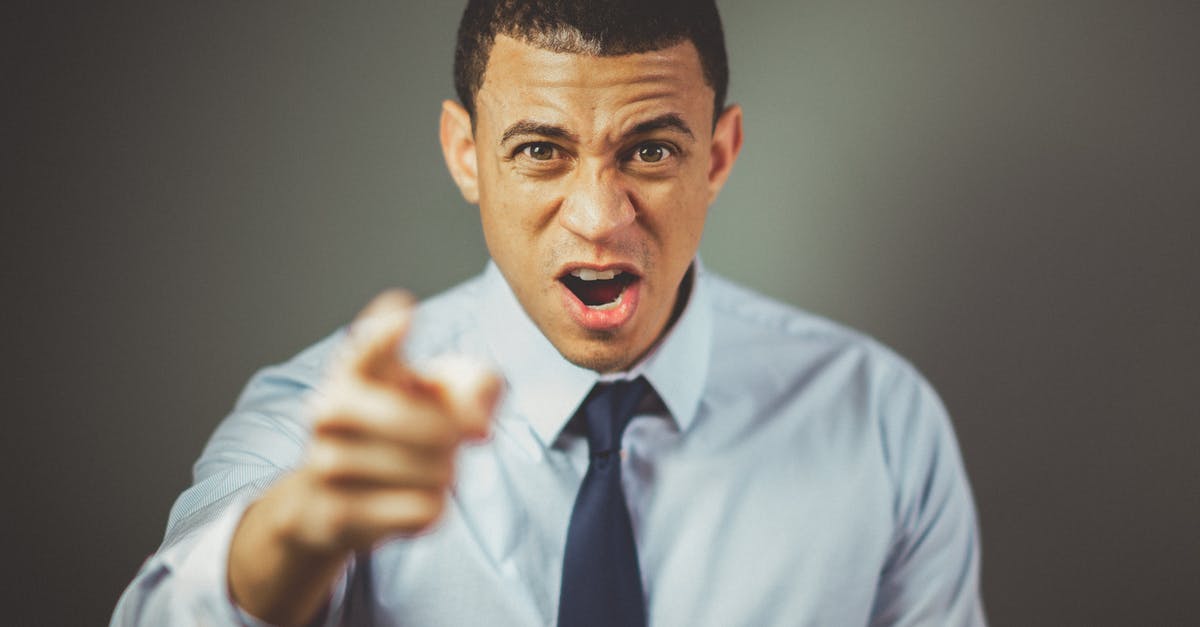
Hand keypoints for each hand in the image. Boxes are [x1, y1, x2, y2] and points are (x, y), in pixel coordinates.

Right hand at [282, 290, 500, 553]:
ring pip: (435, 473)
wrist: (327, 501)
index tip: (405, 317)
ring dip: (446, 476)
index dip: (386, 333)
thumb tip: (479, 427)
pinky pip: (423, 511)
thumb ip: (476, 384)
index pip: (367, 346)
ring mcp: (326, 462)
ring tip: (428, 472)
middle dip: (460, 440)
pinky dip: (432, 510)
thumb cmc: (397, 429)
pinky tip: (412, 502)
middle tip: (458, 441)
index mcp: (355, 369)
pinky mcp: (334, 513)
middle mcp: (330, 409)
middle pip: (437, 429)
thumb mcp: (440, 393)